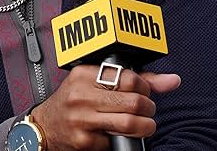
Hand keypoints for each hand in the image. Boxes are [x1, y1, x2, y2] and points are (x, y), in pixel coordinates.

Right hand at [30, 66, 180, 149]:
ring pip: (129, 124)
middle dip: (148, 109)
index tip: (145, 93)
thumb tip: (172, 80)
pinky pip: (115, 141)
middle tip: (147, 111)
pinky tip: (118, 135)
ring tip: (144, 125)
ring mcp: (81, 119)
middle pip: (133, 102)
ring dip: (145, 127)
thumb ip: (134, 79)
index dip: (145, 88)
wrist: (44, 127)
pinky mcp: (83, 141)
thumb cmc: (74, 101)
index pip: (128, 78)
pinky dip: (122, 140)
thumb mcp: (95, 82)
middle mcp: (81, 95)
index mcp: (84, 75)